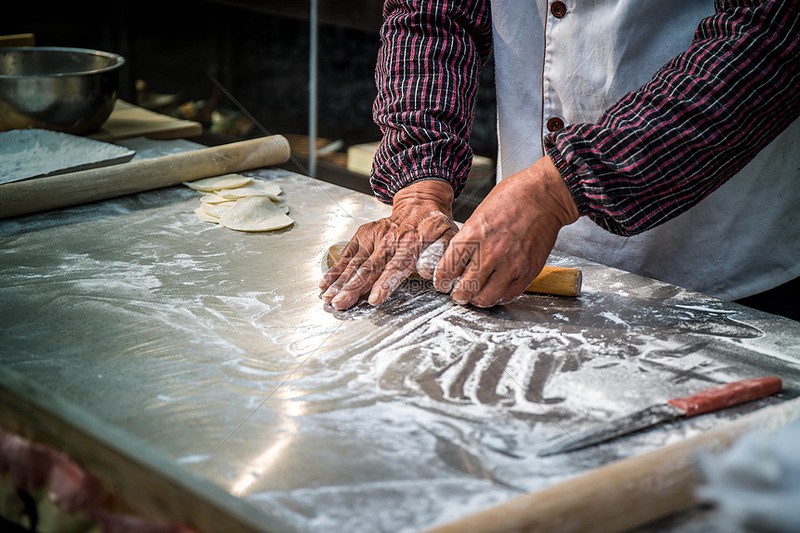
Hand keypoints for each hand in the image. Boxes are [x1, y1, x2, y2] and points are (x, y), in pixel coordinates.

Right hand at [320, 180, 456, 309]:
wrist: (420, 202)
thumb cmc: (435, 226)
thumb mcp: (449, 238)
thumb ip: (443, 256)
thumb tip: (430, 273)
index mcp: (411, 243)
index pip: (396, 266)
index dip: (384, 283)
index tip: (374, 299)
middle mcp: (389, 240)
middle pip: (369, 267)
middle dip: (353, 287)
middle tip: (340, 303)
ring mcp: (374, 236)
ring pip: (355, 262)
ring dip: (340, 281)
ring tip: (328, 297)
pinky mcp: (364, 234)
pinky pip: (347, 254)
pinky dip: (335, 269)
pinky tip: (325, 283)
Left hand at [434, 156, 578, 306]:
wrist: (544, 197)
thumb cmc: (512, 199)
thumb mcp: (477, 215)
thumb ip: (467, 241)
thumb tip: (456, 261)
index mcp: (472, 236)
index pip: (447, 270)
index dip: (441, 281)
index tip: (442, 283)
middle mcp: (490, 253)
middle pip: (465, 290)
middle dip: (458, 295)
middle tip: (458, 293)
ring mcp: (511, 265)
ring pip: (486, 298)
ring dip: (478, 299)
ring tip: (477, 294)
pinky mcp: (528, 272)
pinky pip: (508, 295)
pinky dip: (499, 295)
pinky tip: (496, 288)